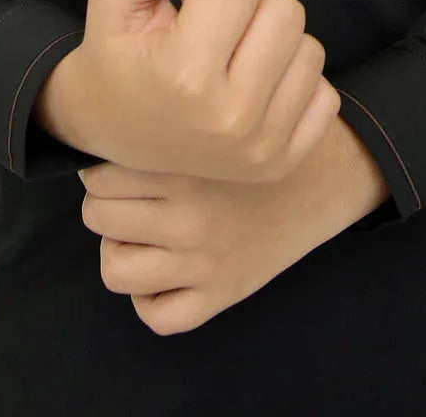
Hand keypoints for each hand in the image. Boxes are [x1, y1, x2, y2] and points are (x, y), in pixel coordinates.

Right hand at [58, 0, 341, 184]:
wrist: (112, 132)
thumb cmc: (116, 55)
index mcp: (184, 74)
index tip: (188, 9)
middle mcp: (229, 117)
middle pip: (286, 11)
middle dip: (250, 7)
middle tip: (213, 32)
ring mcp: (261, 147)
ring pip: (310, 48)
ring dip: (273, 43)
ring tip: (232, 59)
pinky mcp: (283, 163)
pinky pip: (325, 93)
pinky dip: (292, 83)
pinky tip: (253, 89)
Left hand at [77, 127, 351, 335]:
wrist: (327, 173)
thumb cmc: (266, 132)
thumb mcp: (217, 110)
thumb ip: (168, 116)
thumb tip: (111, 111)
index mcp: (185, 165)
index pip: (98, 174)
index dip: (100, 165)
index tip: (117, 161)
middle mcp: (189, 216)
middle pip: (98, 217)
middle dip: (106, 203)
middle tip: (130, 195)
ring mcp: (203, 262)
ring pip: (115, 270)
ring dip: (121, 250)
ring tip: (141, 232)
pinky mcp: (222, 294)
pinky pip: (158, 316)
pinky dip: (151, 298)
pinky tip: (165, 271)